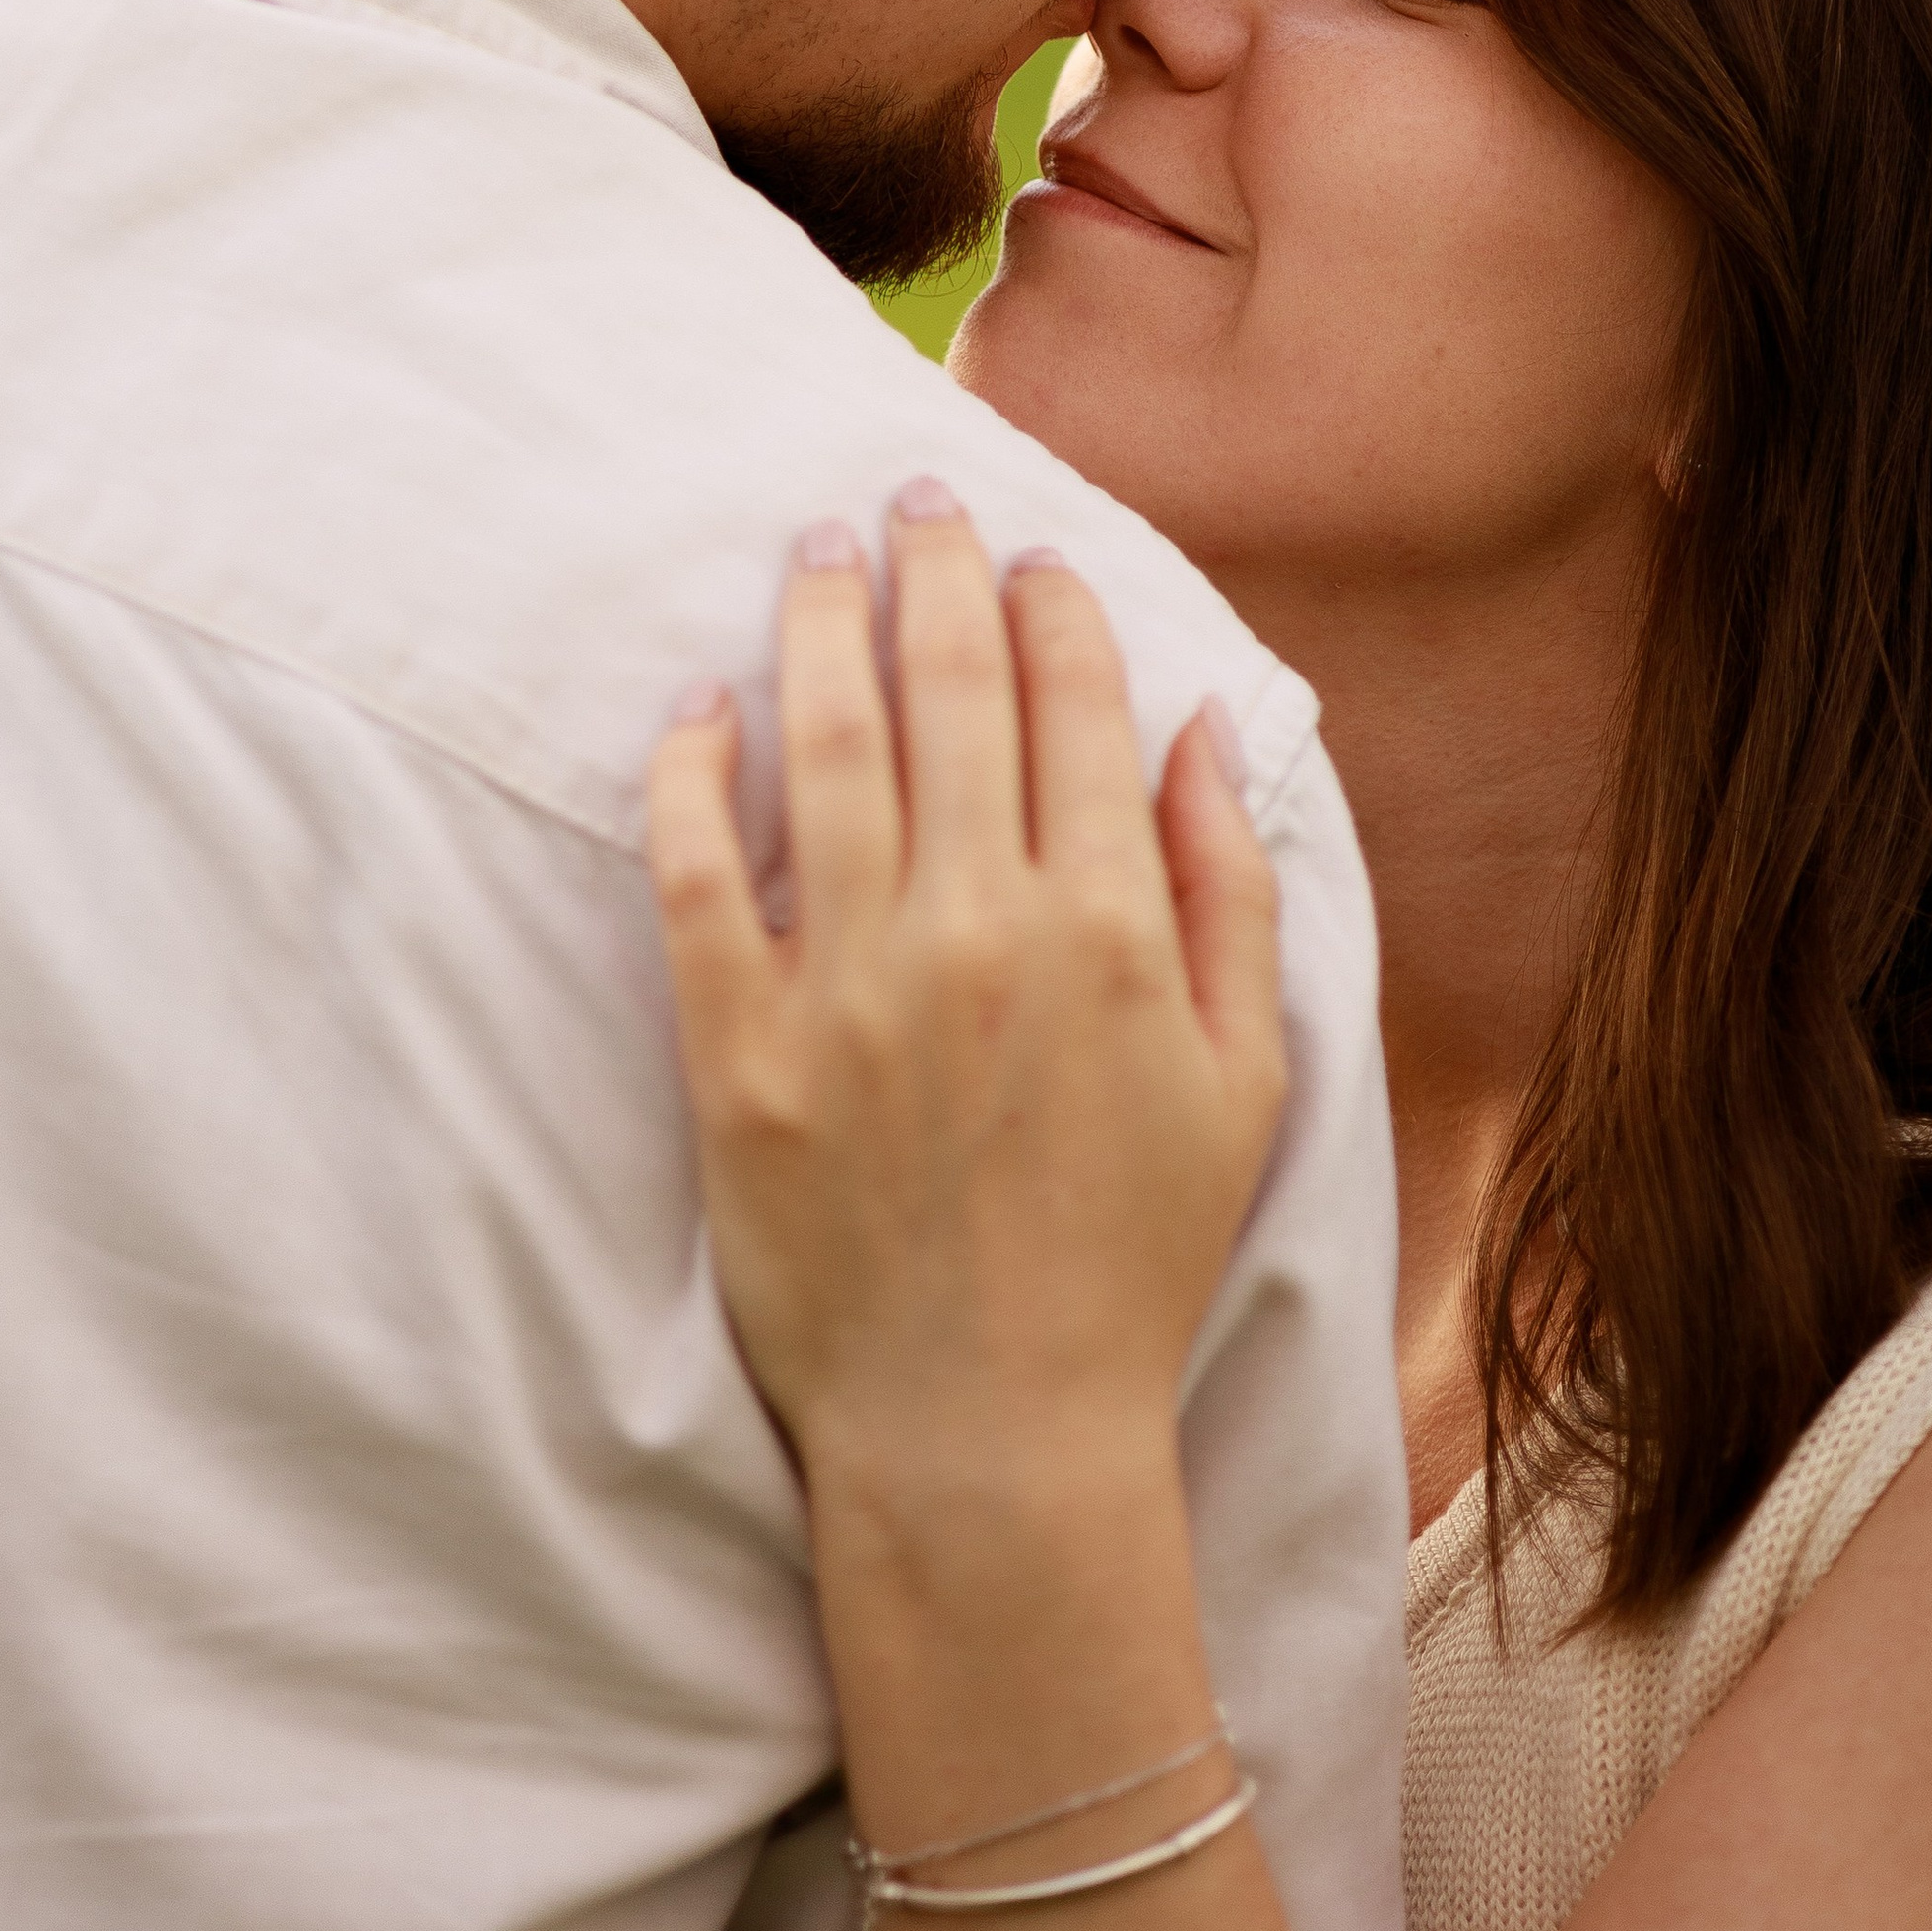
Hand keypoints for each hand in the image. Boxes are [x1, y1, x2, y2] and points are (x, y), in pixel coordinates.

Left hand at [645, 481, 1286, 1494]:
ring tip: (812, 553)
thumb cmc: (1129, 1257)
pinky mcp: (738, 1051)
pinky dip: (691, 774)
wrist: (990, 1433)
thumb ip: (1224, 893)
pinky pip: (695, 875)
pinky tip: (697, 707)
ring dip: (816, 625)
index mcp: (1107, 929)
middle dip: (931, 570)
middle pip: (947, 692)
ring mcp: (848, 987)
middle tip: (912, 497)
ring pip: (820, 747)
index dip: (1052, 610)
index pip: (1075, 709)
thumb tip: (1198, 728)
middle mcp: (977, 930)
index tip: (1030, 556)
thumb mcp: (1241, 1079)